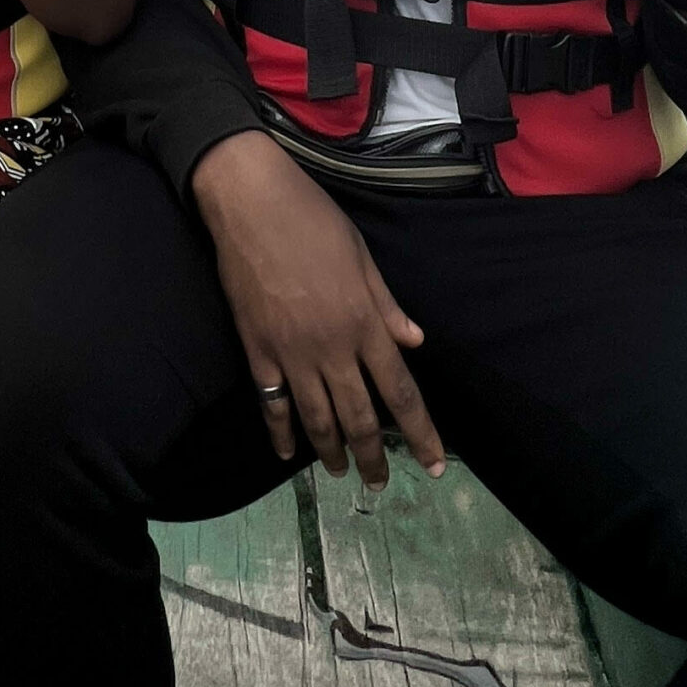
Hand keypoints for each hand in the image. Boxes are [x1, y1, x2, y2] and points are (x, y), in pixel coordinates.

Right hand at [191, 132, 445, 489]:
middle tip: (380, 484)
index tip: (435, 464)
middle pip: (359, 416)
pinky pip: (270, 401)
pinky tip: (287, 453)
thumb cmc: (313, 219)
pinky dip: (280, 431)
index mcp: (364, 322)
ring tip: (342, 473)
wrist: (251, 202)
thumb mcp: (361, 257)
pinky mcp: (256, 348)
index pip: (400, 390)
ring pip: (316, 417)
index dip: (420, 432)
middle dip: (374, 456)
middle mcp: (332, 346)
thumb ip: (386, 305)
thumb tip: (414, 341)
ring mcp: (291, 351)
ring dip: (332, 451)